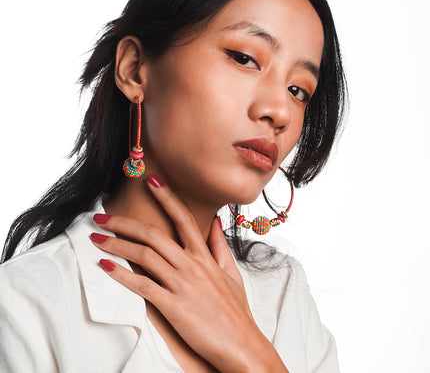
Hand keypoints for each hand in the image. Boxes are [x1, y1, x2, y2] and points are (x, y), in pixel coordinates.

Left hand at [90, 175, 271, 372]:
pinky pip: (142, 286)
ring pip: (143, 256)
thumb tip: (216, 221)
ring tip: (97, 240)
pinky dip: (121, 275)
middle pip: (153, 234)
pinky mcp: (173, 306)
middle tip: (103, 217)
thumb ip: (220, 246)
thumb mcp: (232, 273)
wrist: (242, 345)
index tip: (151, 181)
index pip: (183, 218)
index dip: (167, 197)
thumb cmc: (236, 311)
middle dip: (125, 222)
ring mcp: (181, 284)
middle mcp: (191, 265)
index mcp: (205, 256)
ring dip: (116, 245)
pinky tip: (105, 267)